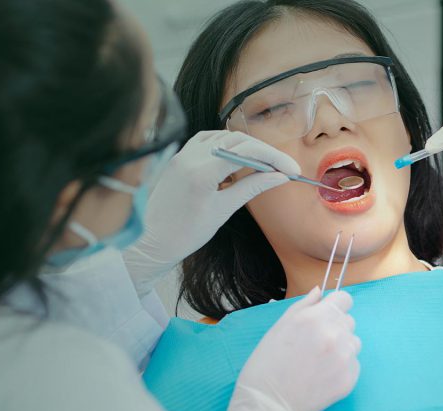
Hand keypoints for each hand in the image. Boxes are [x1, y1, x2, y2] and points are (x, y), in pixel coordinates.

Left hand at [123, 130, 299, 292]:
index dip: (274, 158)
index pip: (247, 151)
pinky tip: (235, 158)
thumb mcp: (223, 210)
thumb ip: (252, 187)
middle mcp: (190, 156)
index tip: (291, 169)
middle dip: (264, 152)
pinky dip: (226, 146)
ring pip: (223, 138)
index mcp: (202, 172)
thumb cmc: (185, 232)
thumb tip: (279, 177)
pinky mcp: (179, 157)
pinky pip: (207, 141)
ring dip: (246, 147)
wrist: (151, 241)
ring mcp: (182, 154)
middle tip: (283, 168)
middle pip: (238, 141)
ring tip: (262, 165)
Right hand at [228, 288, 360, 410]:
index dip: (336, 305)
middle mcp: (334, 334)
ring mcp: (344, 357)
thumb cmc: (267, 364)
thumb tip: (319, 292)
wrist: (267, 402)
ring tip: (318, 360)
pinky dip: (342, 367)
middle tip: (315, 343)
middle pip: (348, 321)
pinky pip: (354, 364)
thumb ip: (304, 305)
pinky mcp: (350, 378)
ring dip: (341, 347)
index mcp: (315, 318)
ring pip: (353, 342)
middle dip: (335, 327)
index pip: (344, 299)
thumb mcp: (280, 326)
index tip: (329, 313)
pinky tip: (322, 374)